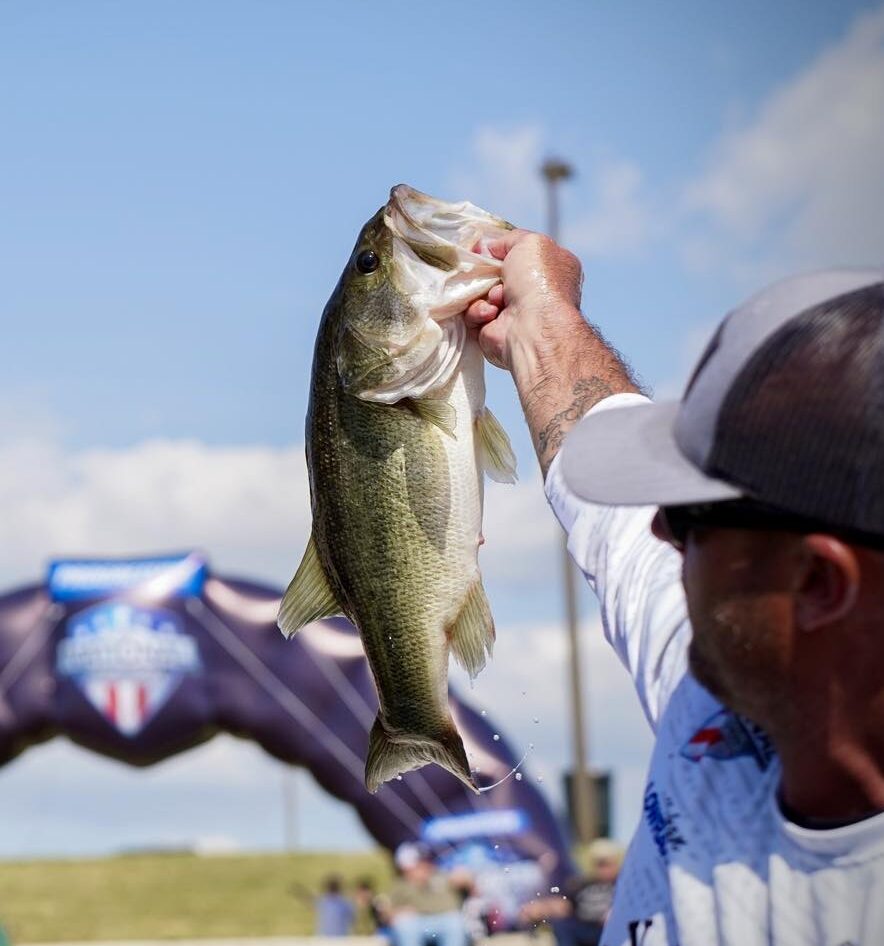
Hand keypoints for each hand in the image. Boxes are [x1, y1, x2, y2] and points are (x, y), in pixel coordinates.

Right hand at [465, 229, 583, 372]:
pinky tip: (492, 314)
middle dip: (487, 272)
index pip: (522, 255)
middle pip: (497, 274)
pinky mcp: (494, 332)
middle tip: (482, 270)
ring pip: (482, 294)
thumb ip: (510, 239)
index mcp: (551, 270)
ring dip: (485, 292)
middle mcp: (536, 293)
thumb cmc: (539, 282)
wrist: (533, 328)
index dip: (501, 250)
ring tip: (498, 298)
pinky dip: (479, 312)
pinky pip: (475, 315)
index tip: (484, 248)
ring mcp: (515, 314)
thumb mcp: (531, 242)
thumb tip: (492, 248)